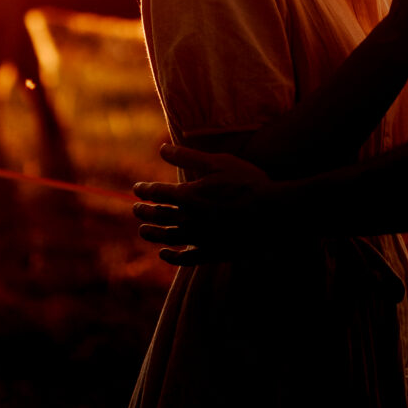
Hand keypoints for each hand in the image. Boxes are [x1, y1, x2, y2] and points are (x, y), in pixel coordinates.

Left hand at [133, 142, 272, 265]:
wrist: (272, 213)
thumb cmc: (246, 183)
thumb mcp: (218, 162)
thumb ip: (187, 156)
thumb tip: (161, 148)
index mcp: (188, 195)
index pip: (157, 192)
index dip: (145, 189)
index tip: (138, 188)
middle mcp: (188, 219)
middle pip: (158, 216)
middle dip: (144, 211)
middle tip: (135, 208)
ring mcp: (199, 239)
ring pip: (166, 238)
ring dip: (152, 234)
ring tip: (143, 231)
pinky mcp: (210, 253)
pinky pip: (185, 259)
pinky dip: (171, 257)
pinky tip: (164, 254)